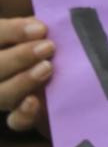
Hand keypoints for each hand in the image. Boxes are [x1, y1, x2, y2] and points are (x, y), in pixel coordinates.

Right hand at [0, 17, 51, 132]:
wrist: (64, 78)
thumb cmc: (49, 46)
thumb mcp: (41, 34)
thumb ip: (35, 29)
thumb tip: (40, 25)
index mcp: (1, 44)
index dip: (12, 31)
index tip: (41, 29)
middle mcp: (0, 70)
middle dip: (19, 57)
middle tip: (48, 47)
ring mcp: (4, 95)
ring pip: (1, 93)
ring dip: (22, 80)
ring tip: (47, 68)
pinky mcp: (19, 117)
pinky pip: (16, 121)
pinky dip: (24, 113)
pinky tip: (33, 102)